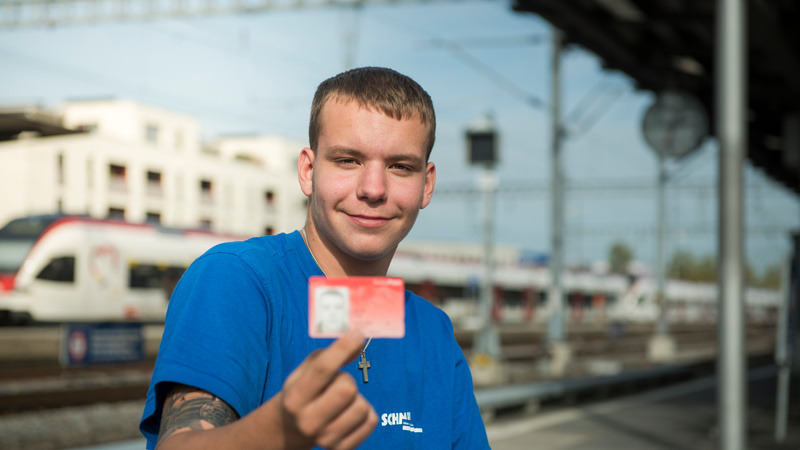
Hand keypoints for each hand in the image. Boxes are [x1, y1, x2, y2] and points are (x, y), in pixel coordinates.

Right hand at [278, 331, 377, 449]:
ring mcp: (326, 439)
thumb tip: (358, 342)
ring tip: (342, 401)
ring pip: (362, 406)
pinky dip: (365, 413)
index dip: (343, 347)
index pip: (323, 369)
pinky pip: (371, 421)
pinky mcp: (342, 449)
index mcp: (294, 398)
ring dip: (357, 398)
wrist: (294, 428)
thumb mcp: (306, 371)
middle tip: (338, 382)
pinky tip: (349, 413)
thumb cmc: (304, 391)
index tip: (357, 334)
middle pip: (347, 389)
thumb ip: (329, 355)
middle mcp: (308, 422)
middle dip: (347, 379)